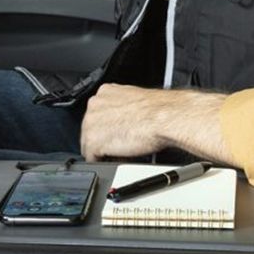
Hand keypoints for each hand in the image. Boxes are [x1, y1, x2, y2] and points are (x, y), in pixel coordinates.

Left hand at [81, 84, 232, 162]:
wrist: (164, 118)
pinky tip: (117, 158)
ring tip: (121, 152)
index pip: (97, 113)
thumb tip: (123, 116)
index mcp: (105, 92)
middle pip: (91, 128)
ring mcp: (91, 123)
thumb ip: (123, 106)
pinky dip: (103, 161)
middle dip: (104, 138)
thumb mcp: (135, 99)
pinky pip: (91, 156)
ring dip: (103, 150)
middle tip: (120, 144)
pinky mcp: (93, 141)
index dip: (107, 126)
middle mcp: (95, 105)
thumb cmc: (158, 110)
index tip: (115, 132)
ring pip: (89, 142)